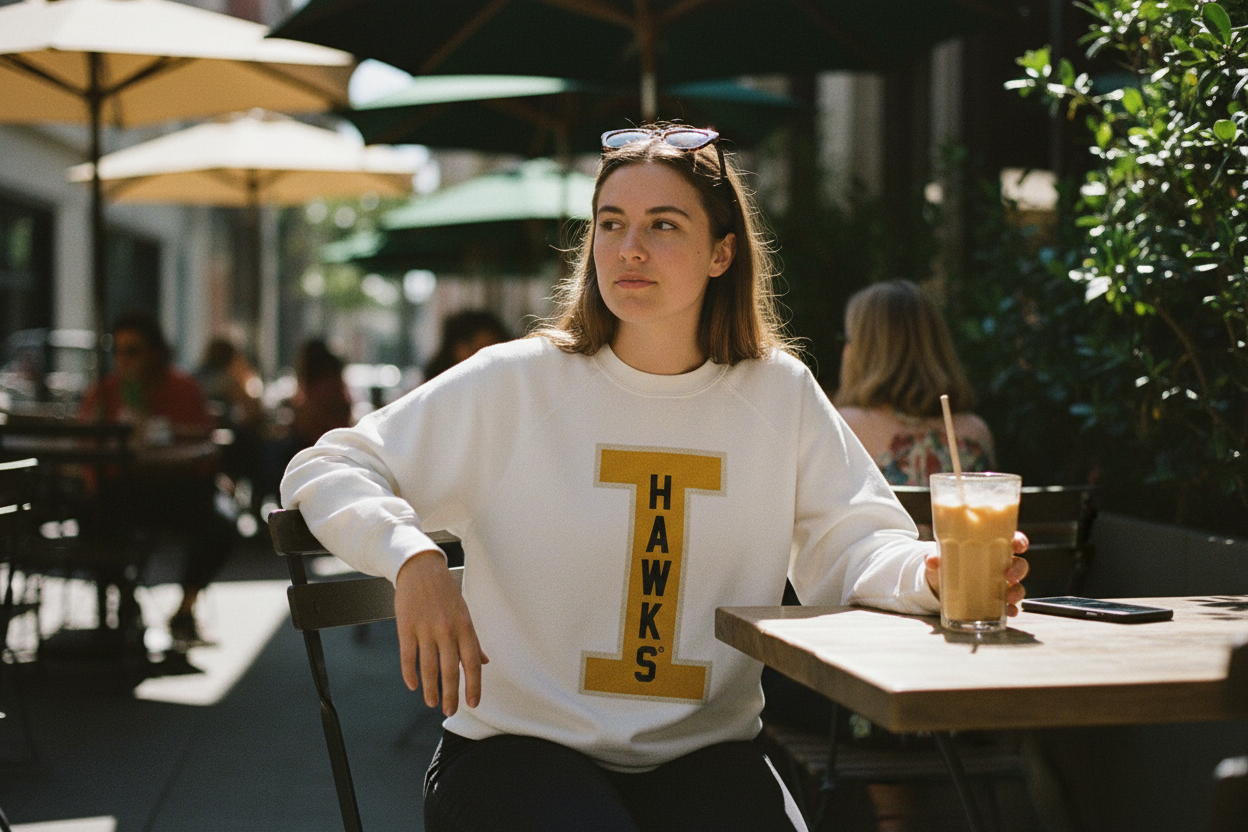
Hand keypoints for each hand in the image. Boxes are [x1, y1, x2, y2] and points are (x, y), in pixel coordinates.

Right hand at [394, 551, 487, 716]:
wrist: (420, 569)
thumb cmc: (446, 593)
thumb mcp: (464, 614)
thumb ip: (473, 640)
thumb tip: (484, 662)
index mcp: (465, 627)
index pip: (473, 663)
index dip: (474, 685)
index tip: (473, 704)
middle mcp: (447, 630)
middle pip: (450, 670)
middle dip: (452, 694)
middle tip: (450, 711)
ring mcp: (425, 629)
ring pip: (428, 667)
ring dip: (430, 689)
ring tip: (432, 702)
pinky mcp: (406, 627)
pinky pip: (407, 656)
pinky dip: (410, 673)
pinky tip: (413, 686)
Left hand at [924, 531, 1030, 615]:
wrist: (939, 585)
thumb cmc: (946, 565)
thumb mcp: (940, 560)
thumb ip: (935, 559)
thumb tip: (931, 560)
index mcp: (990, 549)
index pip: (1011, 541)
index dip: (1019, 541)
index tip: (1018, 545)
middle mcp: (1000, 565)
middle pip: (1019, 564)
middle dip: (1019, 569)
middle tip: (1010, 575)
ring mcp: (1000, 584)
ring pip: (1018, 585)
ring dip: (1018, 591)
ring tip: (1009, 597)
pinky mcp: (997, 601)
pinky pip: (1009, 605)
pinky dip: (1011, 609)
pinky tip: (1009, 611)